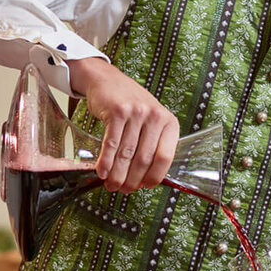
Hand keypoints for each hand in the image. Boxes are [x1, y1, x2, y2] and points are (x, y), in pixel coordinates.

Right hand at [68, 57, 179, 192]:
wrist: (107, 80)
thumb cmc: (130, 105)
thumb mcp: (150, 120)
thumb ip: (152, 144)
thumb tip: (145, 178)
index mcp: (169, 122)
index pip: (165, 157)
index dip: (154, 176)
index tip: (144, 186)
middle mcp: (155, 116)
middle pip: (144, 158)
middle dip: (132, 180)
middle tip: (124, 190)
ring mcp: (136, 113)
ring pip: (126, 154)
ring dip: (117, 175)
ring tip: (112, 185)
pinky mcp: (117, 112)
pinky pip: (111, 144)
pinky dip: (106, 162)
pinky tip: (102, 172)